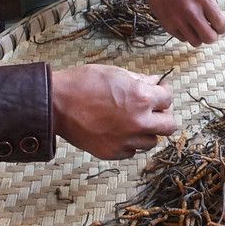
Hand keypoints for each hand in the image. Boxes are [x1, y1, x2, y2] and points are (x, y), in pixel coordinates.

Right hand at [52, 65, 176, 159]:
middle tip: (154, 109)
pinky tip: (119, 131)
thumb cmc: (83, 83)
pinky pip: (132, 151)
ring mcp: (126, 141)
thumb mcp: (116, 73)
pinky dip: (129, 143)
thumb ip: (140, 80)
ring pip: (152, 141)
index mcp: (142, 98)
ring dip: (147, 131)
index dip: (164, 93)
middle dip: (163, 116)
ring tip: (134, 121)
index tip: (159, 90)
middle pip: (169, 126)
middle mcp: (138, 122)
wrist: (55, 104)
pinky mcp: (112, 153)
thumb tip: (156, 82)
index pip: (168, 99)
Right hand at [140, 0, 224, 46]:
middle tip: (208, 31)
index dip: (221, 28)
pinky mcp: (168, 25)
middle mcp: (192, 11)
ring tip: (195, 29)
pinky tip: (183, 24)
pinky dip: (185, 34)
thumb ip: (209, 6)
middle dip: (211, 36)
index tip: (217, 25)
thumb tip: (217, 23)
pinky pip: (182, 39)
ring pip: (196, 42)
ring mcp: (179, 20)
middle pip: (210, 38)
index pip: (220, 24)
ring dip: (198, 37)